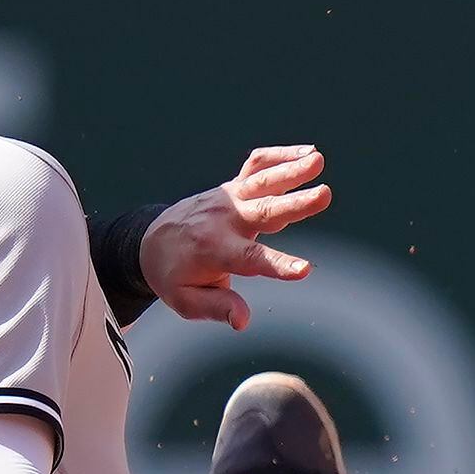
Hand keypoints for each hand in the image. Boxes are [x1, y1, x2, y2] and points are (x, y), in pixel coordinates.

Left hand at [139, 143, 330, 326]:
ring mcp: (229, 199)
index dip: (278, 265)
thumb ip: (216, 308)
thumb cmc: (173, 275)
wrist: (150, 241)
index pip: (251, 260)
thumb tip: (242, 321)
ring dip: (291, 170)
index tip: (304, 270)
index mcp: (215, 251)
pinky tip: (307, 152)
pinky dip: (279, 156)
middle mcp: (224, 220)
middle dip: (295, 204)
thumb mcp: (186, 300)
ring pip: (262, 181)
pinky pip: (256, 166)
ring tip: (318, 159)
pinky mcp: (232, 186)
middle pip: (264, 211)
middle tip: (323, 194)